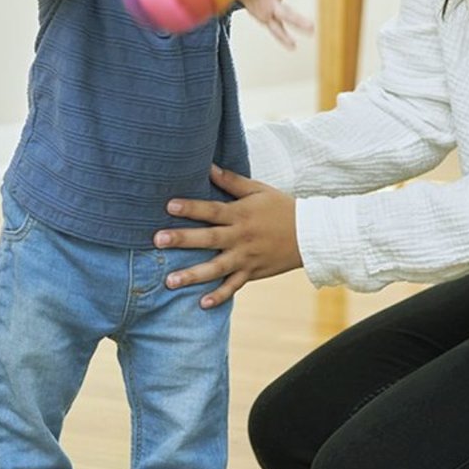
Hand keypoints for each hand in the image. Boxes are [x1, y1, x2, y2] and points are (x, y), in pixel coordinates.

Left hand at [156, 165, 302, 306]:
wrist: (311, 235)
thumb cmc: (281, 208)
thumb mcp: (258, 190)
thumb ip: (231, 181)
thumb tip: (207, 165)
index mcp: (241, 214)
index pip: (212, 210)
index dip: (191, 207)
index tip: (169, 205)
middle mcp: (241, 237)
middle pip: (209, 238)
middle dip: (183, 240)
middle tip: (158, 241)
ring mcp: (246, 257)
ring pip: (216, 268)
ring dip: (193, 275)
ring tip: (170, 281)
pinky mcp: (252, 273)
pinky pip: (234, 286)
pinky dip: (220, 296)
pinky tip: (202, 303)